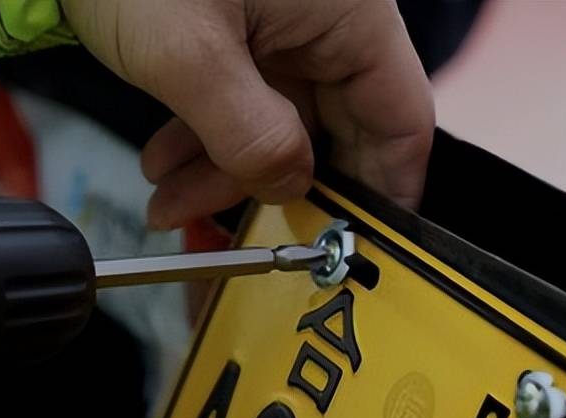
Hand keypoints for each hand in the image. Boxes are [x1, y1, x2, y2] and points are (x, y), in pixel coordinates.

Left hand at [61, 0, 434, 227]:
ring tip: (168, 203)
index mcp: (349, 13)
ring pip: (277, 124)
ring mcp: (283, 24)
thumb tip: (291, 188)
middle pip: (334, 129)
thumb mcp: (188, 56)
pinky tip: (163, 166)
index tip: (358, 246)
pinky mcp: (241, 29)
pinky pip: (241, 101)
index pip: (401, 119)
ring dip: (225, 170)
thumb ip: (249, 137)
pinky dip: (205, 139)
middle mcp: (328, 18)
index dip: (385, 191)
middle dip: (276, 187)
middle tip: (238, 234)